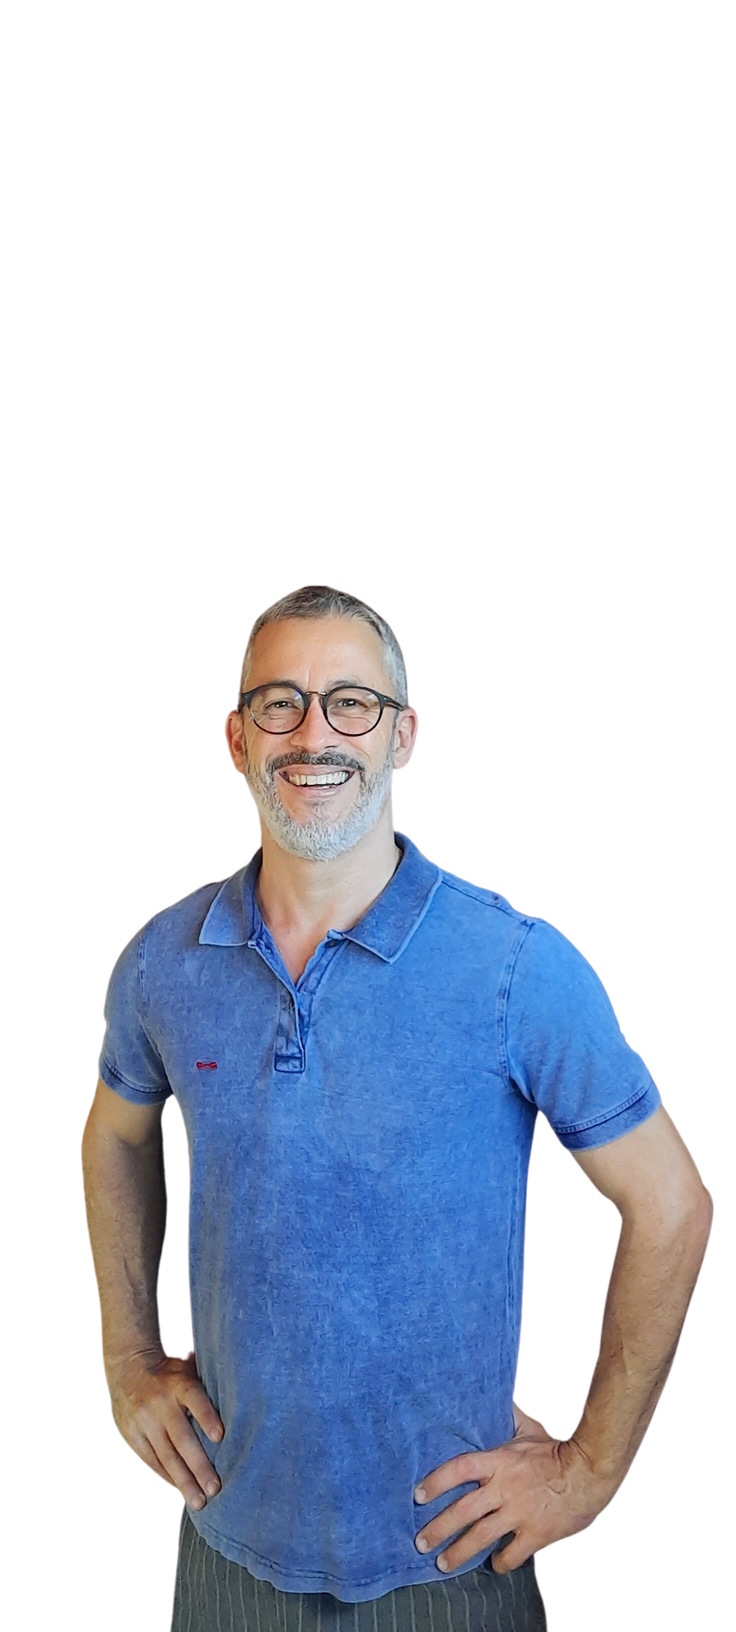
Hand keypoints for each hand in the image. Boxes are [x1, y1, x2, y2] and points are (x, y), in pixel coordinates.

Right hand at [104, 1346, 224, 1511]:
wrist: (128, 1367)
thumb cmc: (170, 1372)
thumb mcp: (189, 1367)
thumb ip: (209, 1384)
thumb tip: (243, 1401)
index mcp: (178, 1383)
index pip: (195, 1399)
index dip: (207, 1417)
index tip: (220, 1436)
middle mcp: (160, 1402)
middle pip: (182, 1437)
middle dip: (199, 1466)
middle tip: (214, 1489)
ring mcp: (144, 1420)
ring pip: (166, 1455)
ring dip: (183, 1481)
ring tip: (199, 1501)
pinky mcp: (131, 1434)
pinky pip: (151, 1460)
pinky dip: (166, 1476)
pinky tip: (180, 1489)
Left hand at [414, 1403, 613, 1574]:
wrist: (590, 1471)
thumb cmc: (557, 1449)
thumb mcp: (528, 1429)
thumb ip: (506, 1418)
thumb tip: (491, 1396)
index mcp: (499, 1461)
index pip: (458, 1470)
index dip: (436, 1482)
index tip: (418, 1495)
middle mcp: (504, 1488)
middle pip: (462, 1511)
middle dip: (438, 1529)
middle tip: (421, 1542)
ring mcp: (519, 1513)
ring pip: (480, 1537)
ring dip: (458, 1553)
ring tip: (443, 1564)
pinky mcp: (535, 1534)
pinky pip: (511, 1554)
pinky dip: (500, 1563)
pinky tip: (494, 1565)